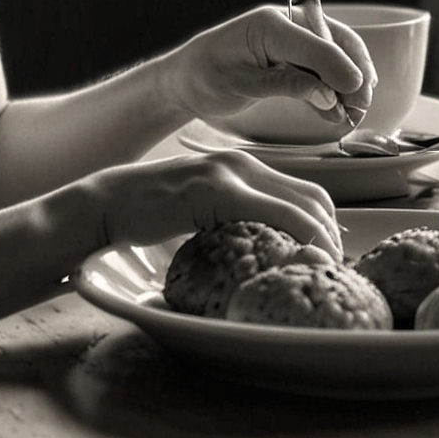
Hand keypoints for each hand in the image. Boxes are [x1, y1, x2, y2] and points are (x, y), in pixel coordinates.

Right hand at [78, 149, 342, 256]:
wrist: (106, 203)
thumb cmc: (147, 214)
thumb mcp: (200, 210)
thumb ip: (232, 218)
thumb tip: (264, 248)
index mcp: (242, 167)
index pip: (305, 191)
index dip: (326, 226)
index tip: (327, 257)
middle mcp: (243, 164)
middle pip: (314, 197)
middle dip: (332, 236)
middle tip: (330, 271)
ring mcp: (231, 174)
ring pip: (302, 205)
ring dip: (321, 240)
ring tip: (319, 273)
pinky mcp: (217, 191)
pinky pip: (276, 214)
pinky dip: (298, 237)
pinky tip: (296, 262)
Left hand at [163, 5, 377, 123]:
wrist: (185, 79)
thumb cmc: (205, 76)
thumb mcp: (242, 84)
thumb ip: (286, 86)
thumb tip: (328, 95)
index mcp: (270, 25)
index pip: (316, 44)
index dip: (341, 67)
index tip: (358, 91)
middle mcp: (285, 26)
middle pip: (334, 44)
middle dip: (353, 73)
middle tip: (363, 104)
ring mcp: (290, 41)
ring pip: (333, 57)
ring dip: (347, 83)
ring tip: (355, 112)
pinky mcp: (291, 58)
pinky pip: (320, 71)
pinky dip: (332, 90)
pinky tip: (337, 111)